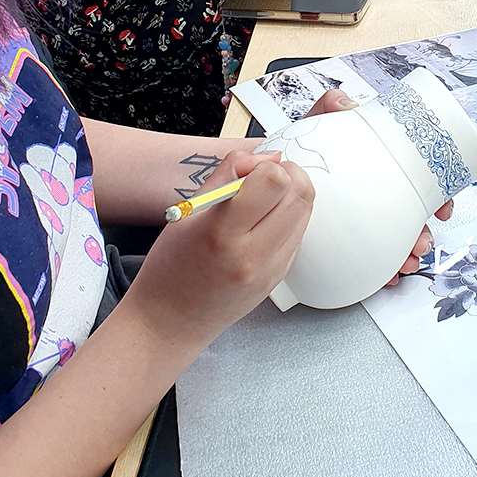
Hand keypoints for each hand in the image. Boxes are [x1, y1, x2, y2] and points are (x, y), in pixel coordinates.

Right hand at [125, 149, 313, 351]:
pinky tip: (260, 224)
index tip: (251, 171)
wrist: (170, 321)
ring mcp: (270, 271)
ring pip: (305, 212)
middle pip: (301, 194)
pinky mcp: (279, 278)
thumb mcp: (187, 210)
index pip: (275, 182)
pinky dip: (286, 219)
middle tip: (264, 178)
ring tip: (260, 201)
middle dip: (288, 175)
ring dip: (290, 196)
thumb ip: (227, 173)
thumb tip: (268, 156)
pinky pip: (298, 235)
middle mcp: (253, 255)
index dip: (267, 166)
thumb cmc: (171, 265)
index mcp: (223, 233)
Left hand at [305, 91, 452, 288]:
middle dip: (424, 232)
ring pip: (398, 239)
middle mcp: (373, 194)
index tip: (440, 208)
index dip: (437, 194)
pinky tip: (385, 275)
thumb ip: (326, 110)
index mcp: (375, 167)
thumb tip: (344, 103)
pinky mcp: (345, 244)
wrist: (265, 183)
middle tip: (421, 241)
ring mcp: (362, 220)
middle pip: (413, 214)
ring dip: (409, 253)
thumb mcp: (312, 129)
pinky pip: (373, 259)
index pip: (417, 179)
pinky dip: (384, 268)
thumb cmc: (297, 154)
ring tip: (404, 262)